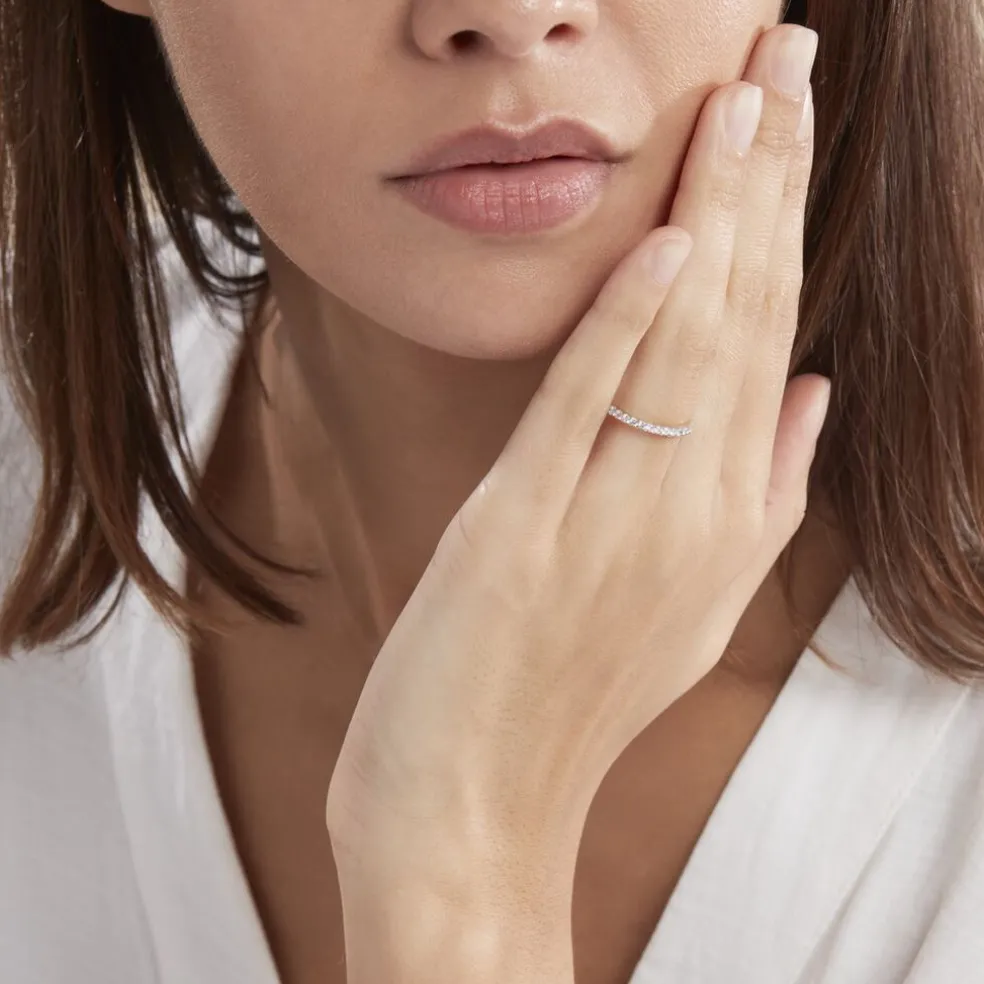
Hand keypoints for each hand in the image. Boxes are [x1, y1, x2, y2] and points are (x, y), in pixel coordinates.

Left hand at [327, 21, 823, 978]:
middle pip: (744, 314)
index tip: (793, 120)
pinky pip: (588, 410)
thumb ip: (766, 494)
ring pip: (683, 343)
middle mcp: (693, 512)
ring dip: (716, 212)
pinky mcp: (522, 531)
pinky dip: (629, 323)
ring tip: (749, 95)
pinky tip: (667, 240)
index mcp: (730, 519)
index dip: (788, 219)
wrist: (477, 803)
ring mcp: (613, 523)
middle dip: (769, 176)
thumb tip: (811, 389)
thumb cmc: (571, 698)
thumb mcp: (694, 606)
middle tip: (791, 53)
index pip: (774, 333)